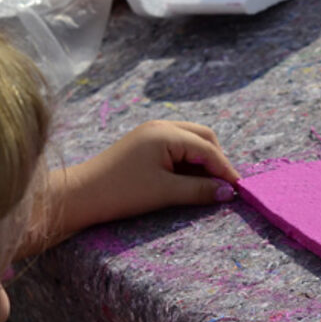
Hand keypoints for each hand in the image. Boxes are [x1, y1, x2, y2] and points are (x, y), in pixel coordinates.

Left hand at [25, 119, 239, 253]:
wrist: (81, 195)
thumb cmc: (121, 192)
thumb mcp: (165, 192)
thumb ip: (200, 190)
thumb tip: (229, 193)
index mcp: (166, 133)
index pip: (208, 149)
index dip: (225, 170)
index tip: (239, 191)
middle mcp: (161, 127)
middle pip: (203, 138)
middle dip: (217, 161)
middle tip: (225, 188)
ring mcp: (152, 134)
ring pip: (191, 142)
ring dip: (204, 162)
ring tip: (209, 187)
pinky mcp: (145, 145)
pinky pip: (177, 148)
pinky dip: (189, 162)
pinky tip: (190, 181)